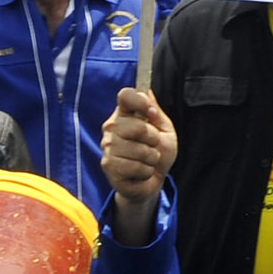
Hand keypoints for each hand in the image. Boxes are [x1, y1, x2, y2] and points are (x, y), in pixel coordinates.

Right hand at [99, 88, 177, 207]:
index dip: (141, 102)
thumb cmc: (158, 153)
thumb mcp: (165, 130)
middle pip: (138, 126)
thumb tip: (147, 92)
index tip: (152, 113)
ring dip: (150, 158)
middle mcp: (112, 127)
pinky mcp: (108, 165)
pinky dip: (145, 171)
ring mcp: (108, 146)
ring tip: (146, 161)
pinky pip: (134, 166)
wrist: (152, 181)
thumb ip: (155, 112)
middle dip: (153, 140)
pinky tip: (140, 172)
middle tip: (151, 146)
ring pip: (139, 149)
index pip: (125, 96)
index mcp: (125, 114)